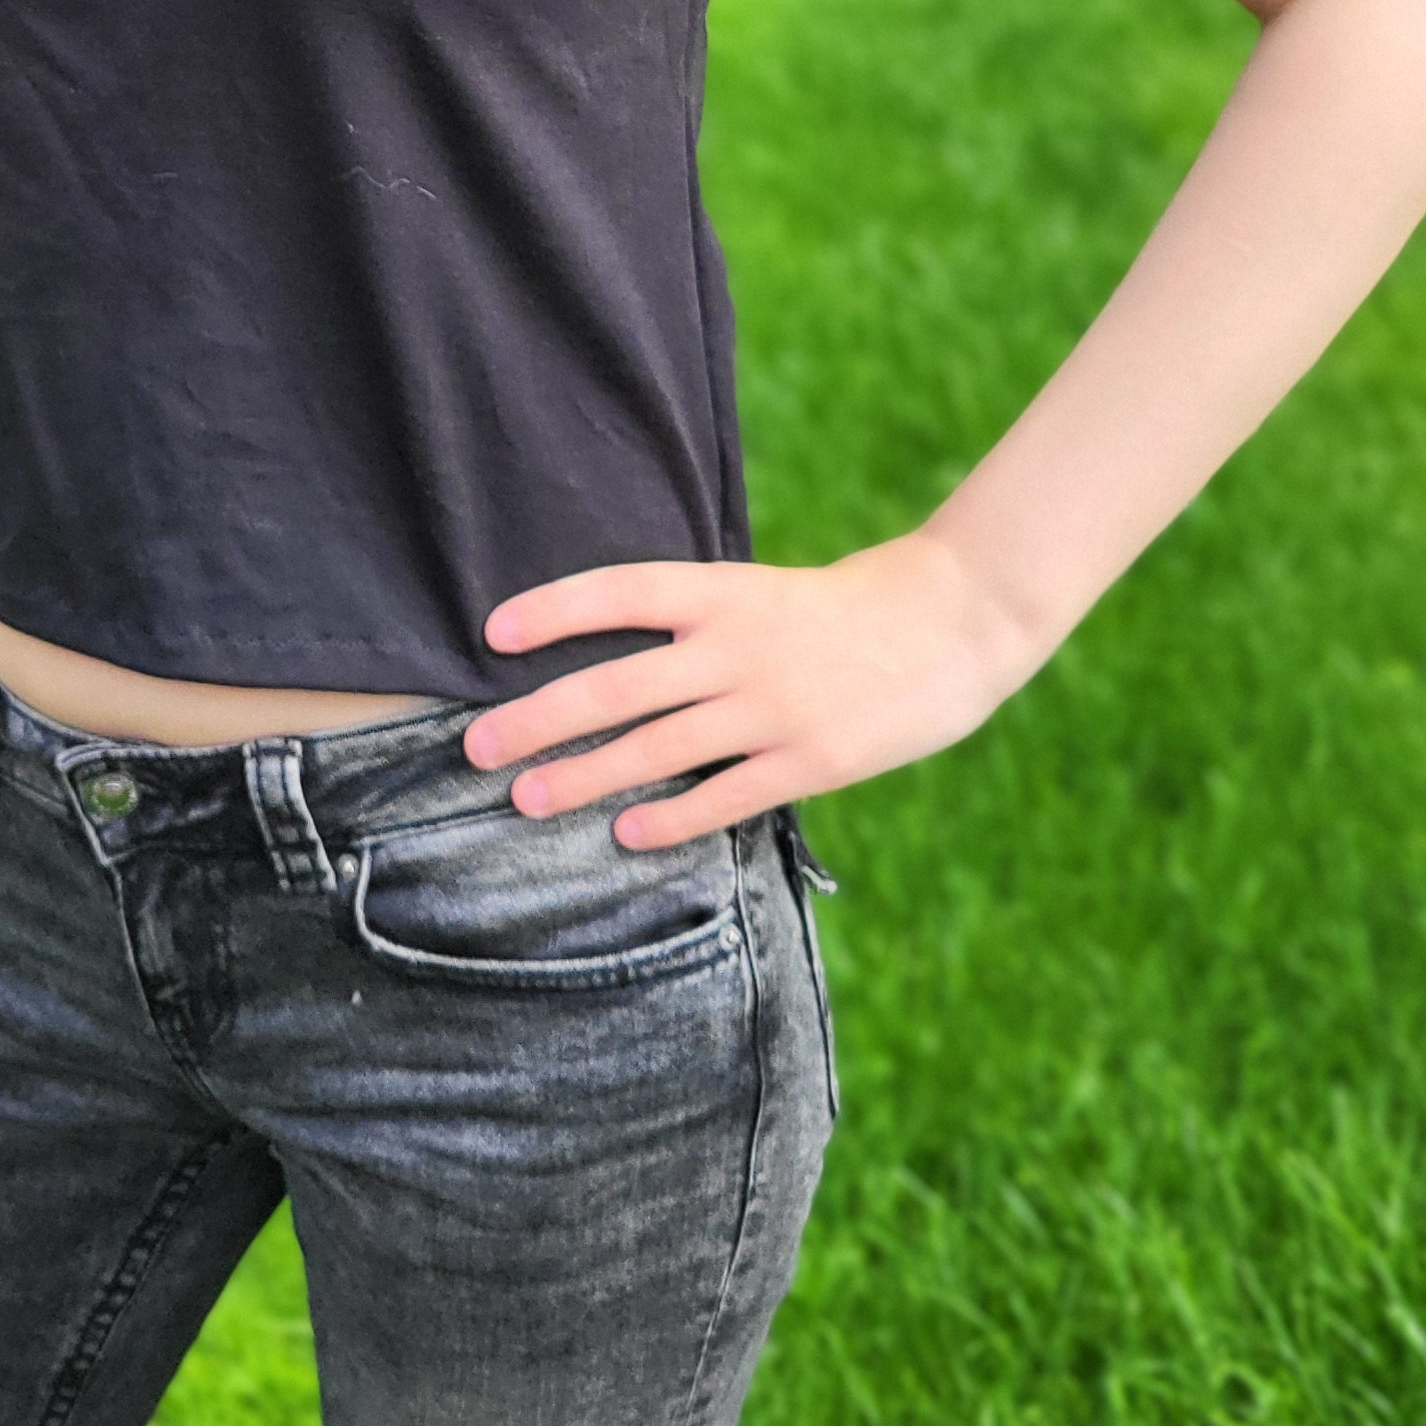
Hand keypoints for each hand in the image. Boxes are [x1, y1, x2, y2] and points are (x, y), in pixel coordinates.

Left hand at [463, 529, 1049, 848]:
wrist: (950, 623)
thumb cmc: (843, 610)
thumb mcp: (761, 594)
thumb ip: (697, 625)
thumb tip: (609, 664)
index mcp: (725, 592)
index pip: (621, 591)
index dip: (555, 610)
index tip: (493, 632)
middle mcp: (738, 647)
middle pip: (617, 684)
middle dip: (538, 717)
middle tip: (475, 748)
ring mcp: (772, 706)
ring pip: (656, 747)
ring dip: (584, 776)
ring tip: (525, 799)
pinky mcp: (810, 759)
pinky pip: (725, 795)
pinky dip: (672, 816)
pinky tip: (627, 834)